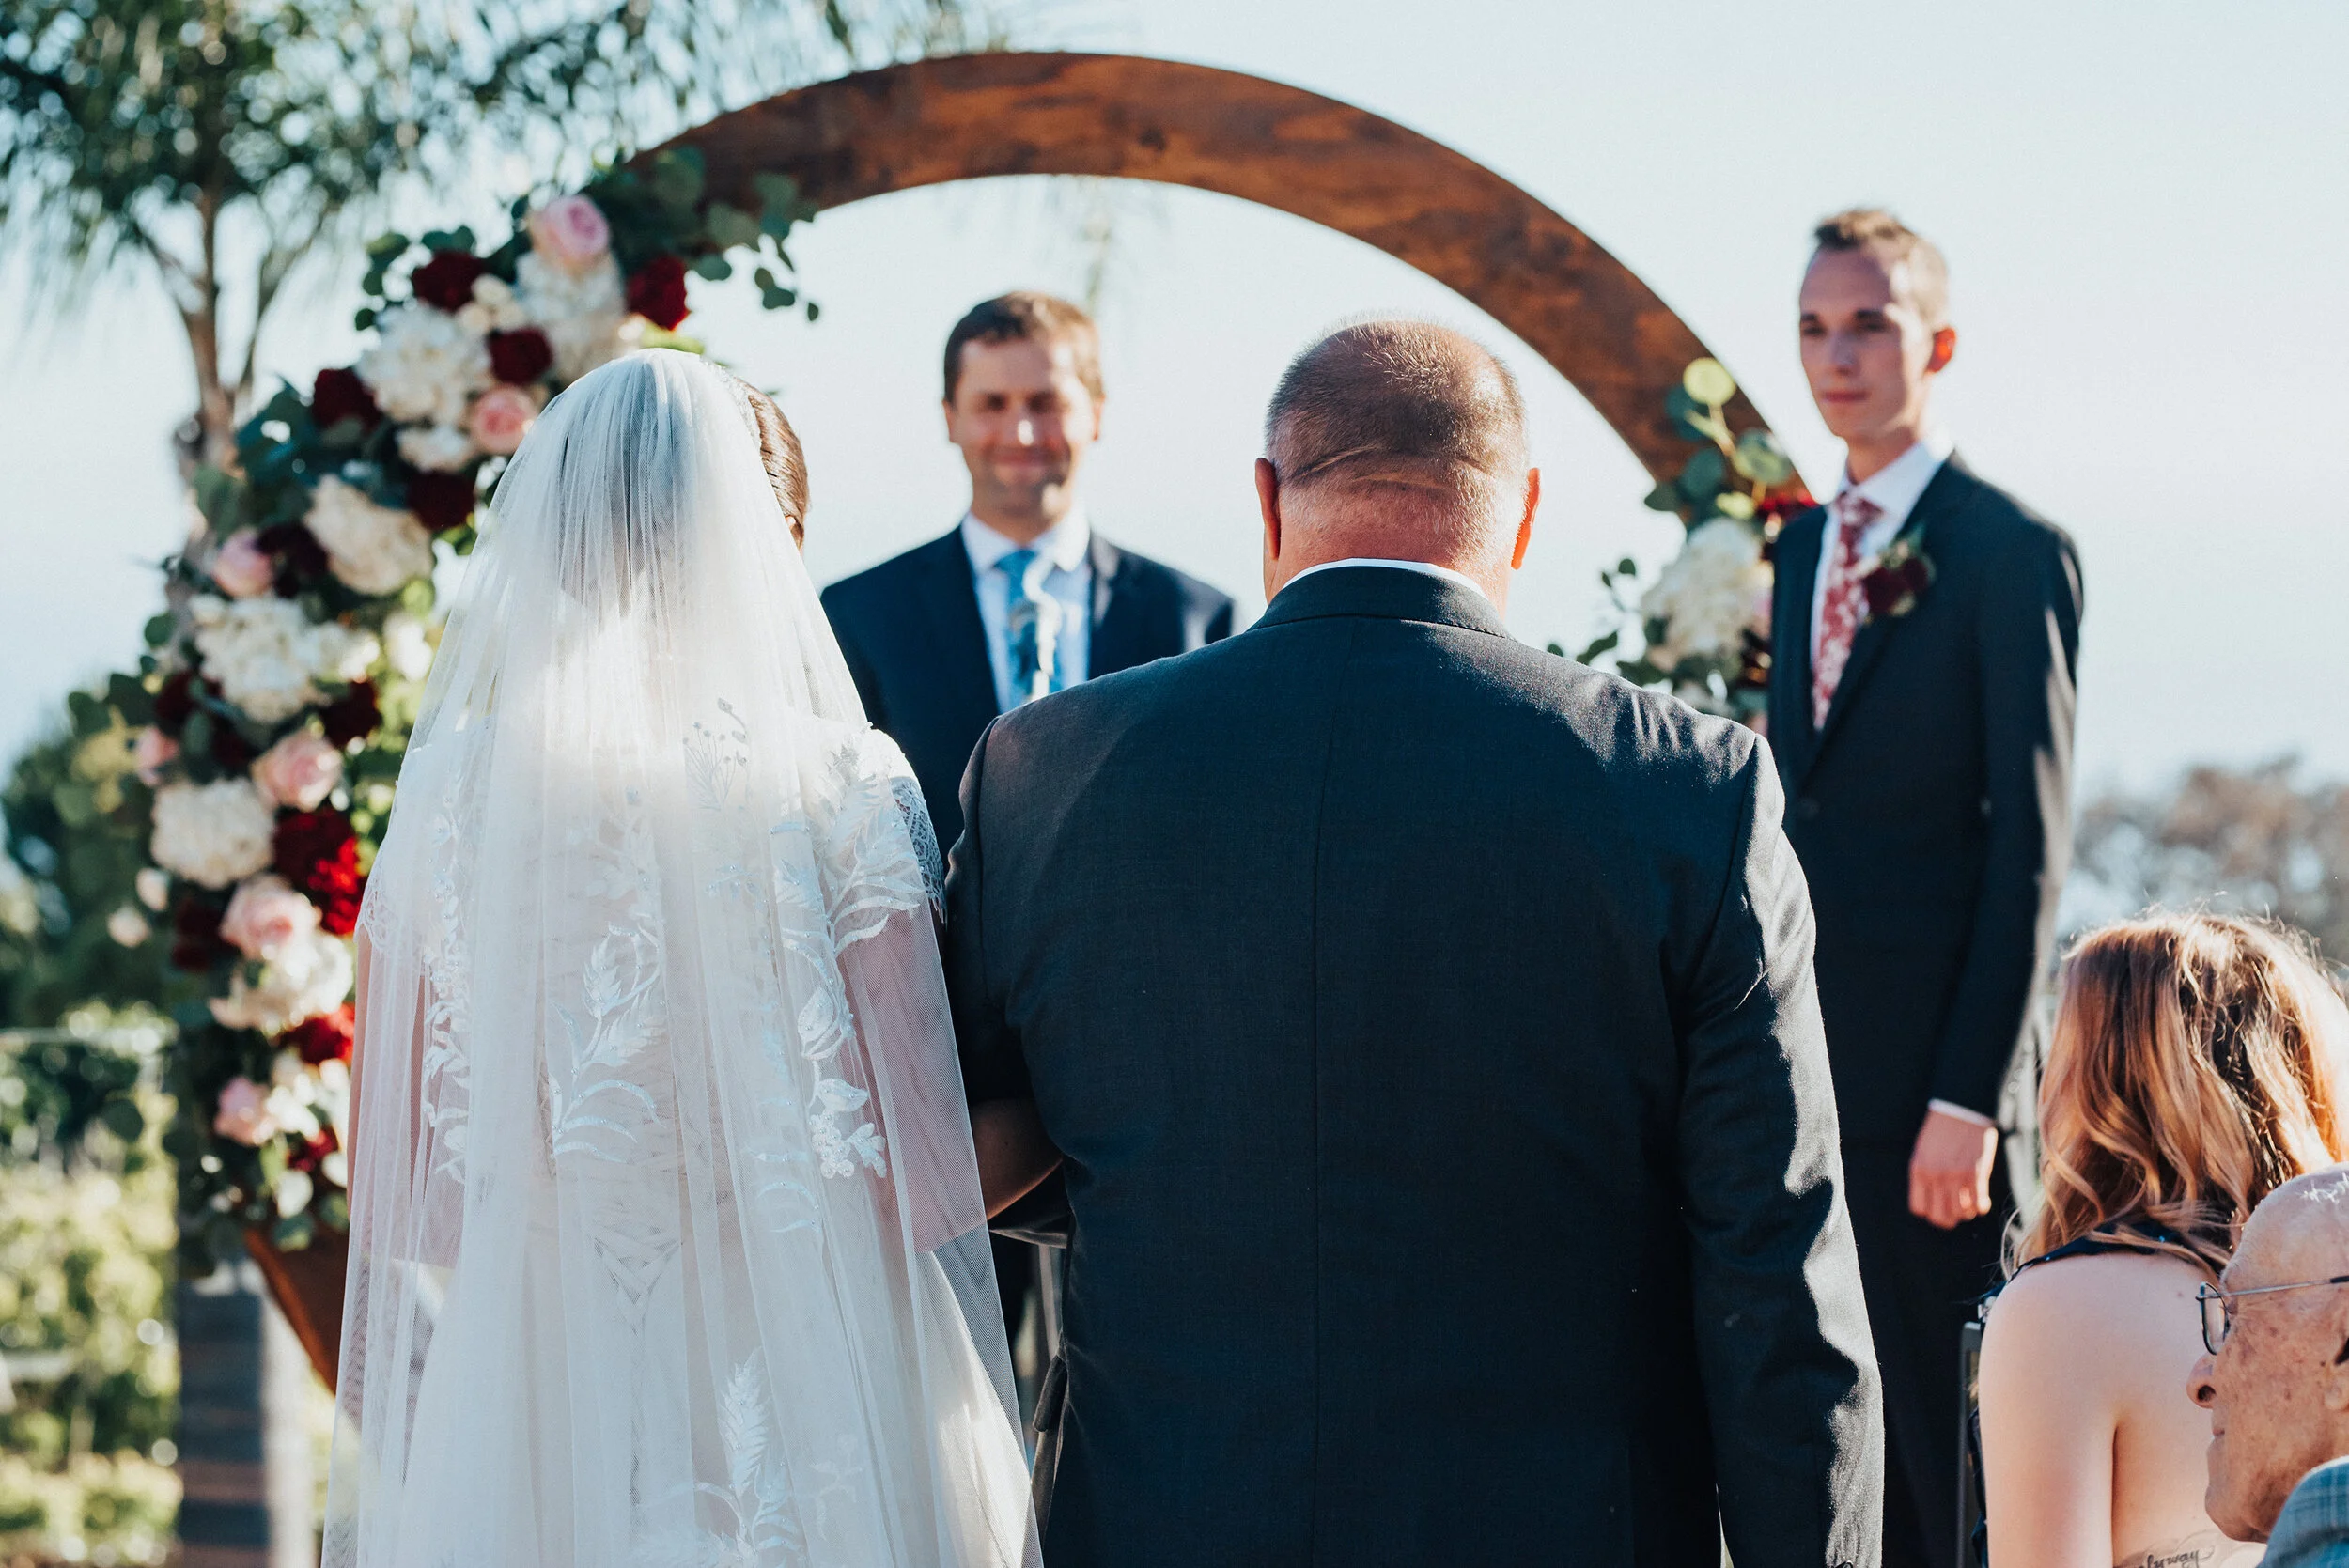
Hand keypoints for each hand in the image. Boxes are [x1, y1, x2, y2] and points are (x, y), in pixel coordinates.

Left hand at [1908, 1107, 1997, 1229]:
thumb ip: (1925, 1175)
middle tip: (1956, 1209)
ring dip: (1966, 1212)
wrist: (1961, 1109)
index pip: (1919, 1208)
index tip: (1939, 1205)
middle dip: (1948, 1217)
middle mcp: (1935, 1177)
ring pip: (1960, 1214)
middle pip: (1940, 1217)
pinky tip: (1982, 1200)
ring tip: (1969, 1202)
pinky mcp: (1975, 1174)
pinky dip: (1980, 1207)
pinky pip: (1978, 1205)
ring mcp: (1955, 1177)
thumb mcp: (1923, 1151)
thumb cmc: (1942, 1129)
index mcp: (1918, 1171)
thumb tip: (1931, 1198)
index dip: (1930, 1211)